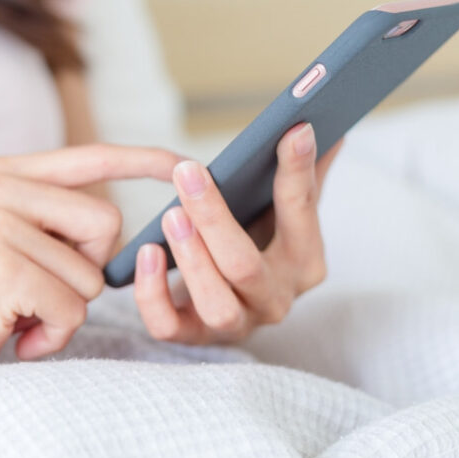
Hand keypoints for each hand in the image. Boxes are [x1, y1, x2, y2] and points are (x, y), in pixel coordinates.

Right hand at [0, 144, 178, 372]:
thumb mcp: (6, 240)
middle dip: (85, 269)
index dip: (144, 160)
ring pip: (91, 275)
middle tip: (33, 290)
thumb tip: (115, 222)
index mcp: (4, 172)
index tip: (186, 164)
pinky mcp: (3, 267)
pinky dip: (52, 335)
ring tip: (15, 313)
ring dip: (64, 310)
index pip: (92, 156)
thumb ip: (51, 218)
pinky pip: (73, 308)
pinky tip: (13, 334)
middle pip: (106, 222)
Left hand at [133, 123, 341, 343]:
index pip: (303, 213)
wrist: (232, 296)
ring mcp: (236, 323)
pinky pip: (169, 326)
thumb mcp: (283, 209)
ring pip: (215, 304)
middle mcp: (276, 299)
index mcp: (306, 262)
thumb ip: (303, 171)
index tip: (291, 129)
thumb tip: (313, 120)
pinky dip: (152, 292)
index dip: (297, 171)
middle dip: (215, 218)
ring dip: (190, 260)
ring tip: (170, 216)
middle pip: (246, 266)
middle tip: (188, 173)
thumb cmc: (258, 240)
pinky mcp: (194, 337)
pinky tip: (145, 252)